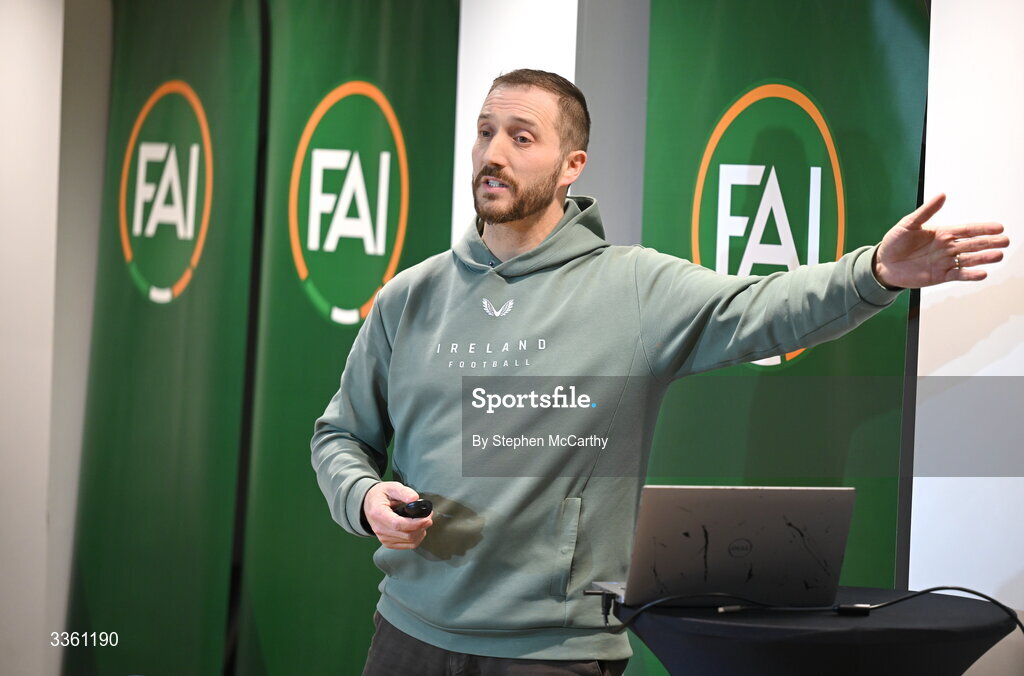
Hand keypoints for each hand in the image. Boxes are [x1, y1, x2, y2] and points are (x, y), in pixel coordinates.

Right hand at [362, 481, 432, 549]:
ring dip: (421, 532)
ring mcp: (383, 538)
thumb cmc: (381, 495)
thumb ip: (403, 492)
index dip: (416, 523)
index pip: (398, 524)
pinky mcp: (387, 543)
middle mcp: (379, 529)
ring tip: (424, 521)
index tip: (427, 518)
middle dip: (422, 526)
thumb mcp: (391, 487)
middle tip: (429, 516)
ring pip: (409, 541)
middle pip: (406, 535)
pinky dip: (417, 538)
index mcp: (378, 514)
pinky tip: (419, 529)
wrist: (369, 504)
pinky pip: (407, 546)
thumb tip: (415, 499)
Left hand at [873, 194, 1008, 288]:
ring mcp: (944, 262)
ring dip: (983, 258)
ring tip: (998, 255)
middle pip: (973, 244)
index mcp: (942, 233)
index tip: (998, 227)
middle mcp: (947, 247)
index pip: (967, 229)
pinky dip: (970, 275)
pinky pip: (958, 275)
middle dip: (989, 242)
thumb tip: (942, 195)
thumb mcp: (908, 224)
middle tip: (1006, 241)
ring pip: (968, 259)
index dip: (982, 228)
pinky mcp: (940, 276)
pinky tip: (982, 273)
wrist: (882, 264)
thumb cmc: (894, 242)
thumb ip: (926, 211)